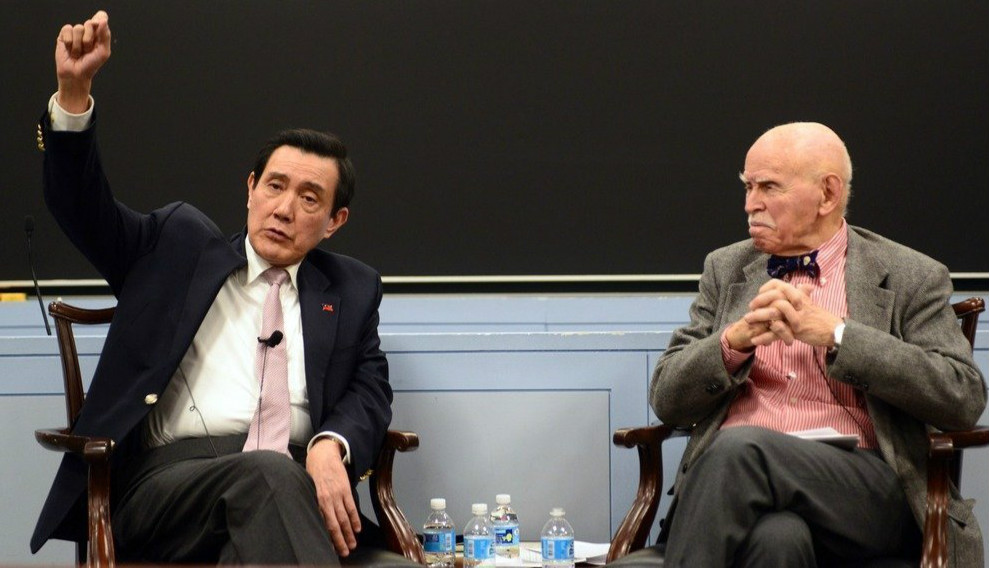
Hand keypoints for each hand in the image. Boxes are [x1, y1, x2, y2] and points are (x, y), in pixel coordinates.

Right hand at [55, 10, 111, 112]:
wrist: (76, 74)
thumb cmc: (91, 64)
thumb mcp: (103, 52)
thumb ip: (105, 36)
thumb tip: (103, 20)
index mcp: (99, 33)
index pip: (101, 17)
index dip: (99, 20)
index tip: (98, 28)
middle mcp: (87, 31)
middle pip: (90, 23)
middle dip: (89, 40)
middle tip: (87, 50)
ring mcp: (75, 32)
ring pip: (78, 28)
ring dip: (79, 44)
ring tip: (78, 53)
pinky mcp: (64, 35)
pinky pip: (67, 29)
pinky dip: (69, 42)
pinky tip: (69, 50)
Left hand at [306, 438, 360, 556]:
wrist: (323, 454)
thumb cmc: (312, 472)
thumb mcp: (307, 488)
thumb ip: (312, 503)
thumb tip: (314, 520)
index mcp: (315, 500)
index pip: (321, 524)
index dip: (326, 537)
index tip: (330, 549)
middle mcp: (326, 500)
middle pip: (334, 524)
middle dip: (340, 540)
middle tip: (344, 553)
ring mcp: (337, 495)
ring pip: (344, 518)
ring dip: (349, 533)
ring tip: (352, 545)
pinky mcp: (345, 489)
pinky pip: (351, 507)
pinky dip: (355, 519)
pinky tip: (357, 529)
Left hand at [745, 280, 842, 346]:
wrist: (833, 330)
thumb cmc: (819, 317)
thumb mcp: (810, 303)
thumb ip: (803, 294)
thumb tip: (801, 286)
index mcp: (798, 295)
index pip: (778, 284)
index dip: (766, 288)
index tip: (759, 294)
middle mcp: (796, 302)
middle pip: (773, 297)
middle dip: (758, 302)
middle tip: (750, 308)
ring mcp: (796, 315)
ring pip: (773, 313)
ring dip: (758, 317)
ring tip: (746, 321)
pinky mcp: (795, 329)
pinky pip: (777, 332)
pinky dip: (765, 337)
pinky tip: (755, 340)